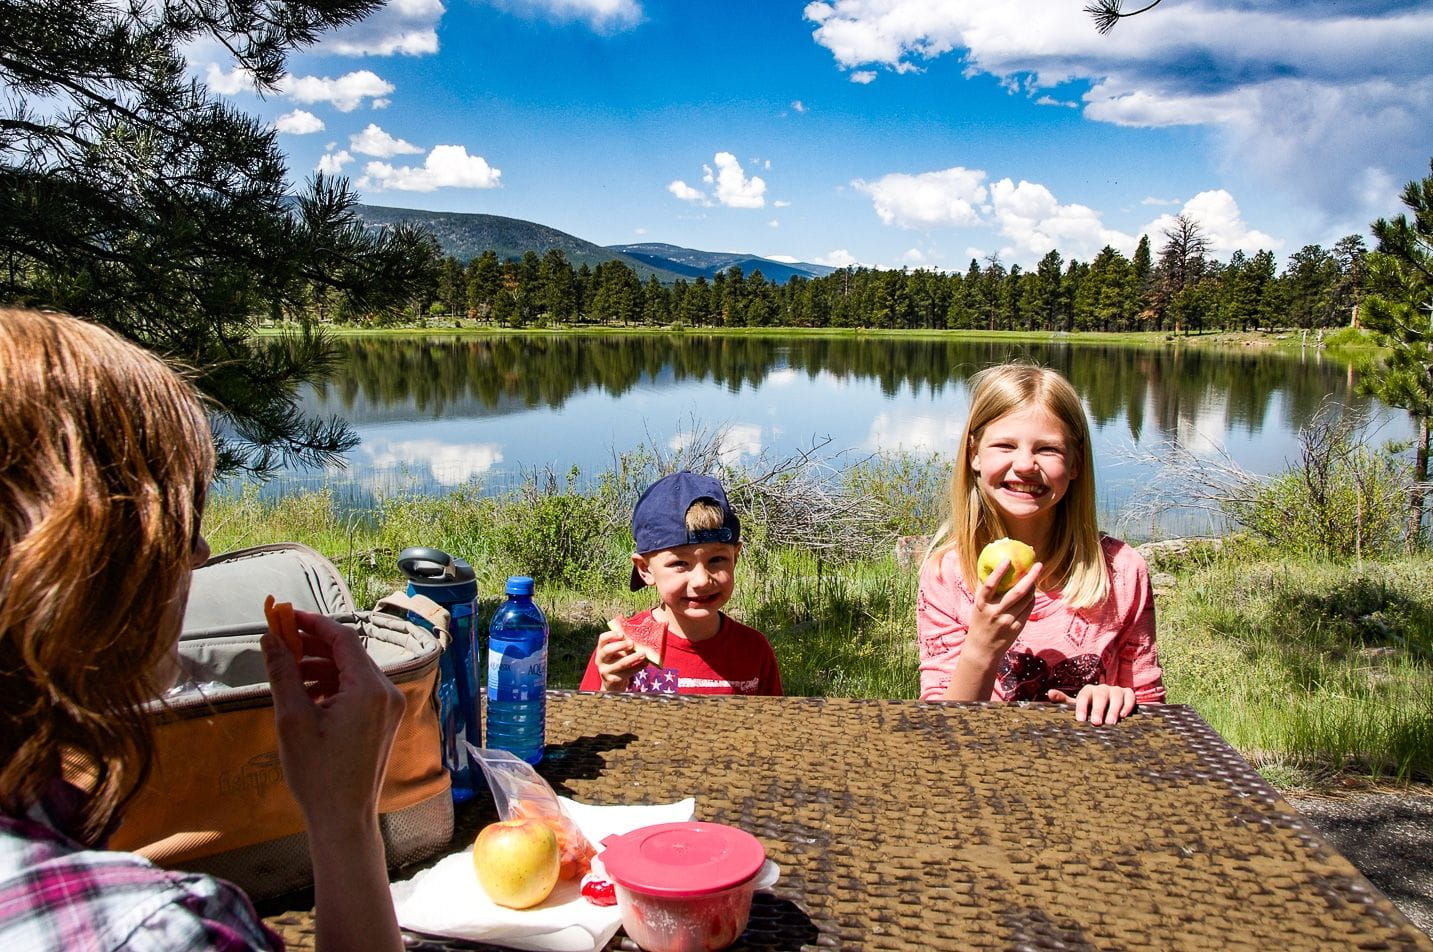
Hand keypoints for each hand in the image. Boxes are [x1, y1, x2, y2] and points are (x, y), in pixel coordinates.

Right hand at [262, 611, 404, 823]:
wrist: (343, 818)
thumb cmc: (317, 774)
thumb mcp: (292, 719)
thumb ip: (283, 673)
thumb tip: (271, 639)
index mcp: (370, 689)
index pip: (343, 638)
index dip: (313, 624)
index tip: (286, 617)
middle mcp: (387, 692)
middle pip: (349, 653)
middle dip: (314, 646)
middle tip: (281, 643)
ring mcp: (389, 708)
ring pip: (353, 672)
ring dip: (321, 668)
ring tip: (289, 675)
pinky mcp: (385, 721)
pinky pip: (359, 691)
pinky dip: (334, 687)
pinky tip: (307, 698)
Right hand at [593, 627, 647, 692]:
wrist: (612, 683)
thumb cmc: (617, 663)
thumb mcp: (617, 653)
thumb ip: (623, 645)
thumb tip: (638, 637)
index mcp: (600, 650)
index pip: (602, 639)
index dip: (611, 635)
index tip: (622, 634)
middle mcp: (600, 660)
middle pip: (607, 650)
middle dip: (620, 646)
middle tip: (632, 643)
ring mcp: (605, 671)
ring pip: (620, 663)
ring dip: (633, 657)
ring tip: (643, 653)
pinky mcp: (613, 680)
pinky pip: (627, 673)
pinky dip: (638, 667)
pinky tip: (645, 663)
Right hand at [966, 558, 1043, 657]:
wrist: (982, 648)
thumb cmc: (979, 622)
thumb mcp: (977, 605)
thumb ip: (982, 588)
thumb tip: (987, 566)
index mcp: (982, 604)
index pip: (990, 585)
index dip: (998, 571)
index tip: (1008, 559)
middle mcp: (995, 612)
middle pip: (1016, 592)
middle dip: (1030, 576)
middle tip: (1038, 565)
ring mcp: (1007, 621)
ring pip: (1026, 600)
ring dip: (1032, 586)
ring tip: (1034, 577)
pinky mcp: (1017, 628)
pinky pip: (1028, 609)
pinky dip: (1031, 599)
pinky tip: (1031, 593)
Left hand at [1047, 684, 1136, 724]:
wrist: (1111, 708)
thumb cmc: (1091, 709)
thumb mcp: (1078, 706)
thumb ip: (1064, 701)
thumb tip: (1050, 693)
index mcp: (1088, 691)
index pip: (1084, 695)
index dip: (1081, 707)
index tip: (1080, 720)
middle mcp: (1102, 688)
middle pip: (1100, 695)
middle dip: (1098, 709)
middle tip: (1096, 723)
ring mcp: (1116, 690)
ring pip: (1115, 695)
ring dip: (1113, 709)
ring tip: (1111, 723)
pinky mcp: (1128, 694)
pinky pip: (1130, 697)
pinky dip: (1127, 705)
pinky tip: (1124, 716)